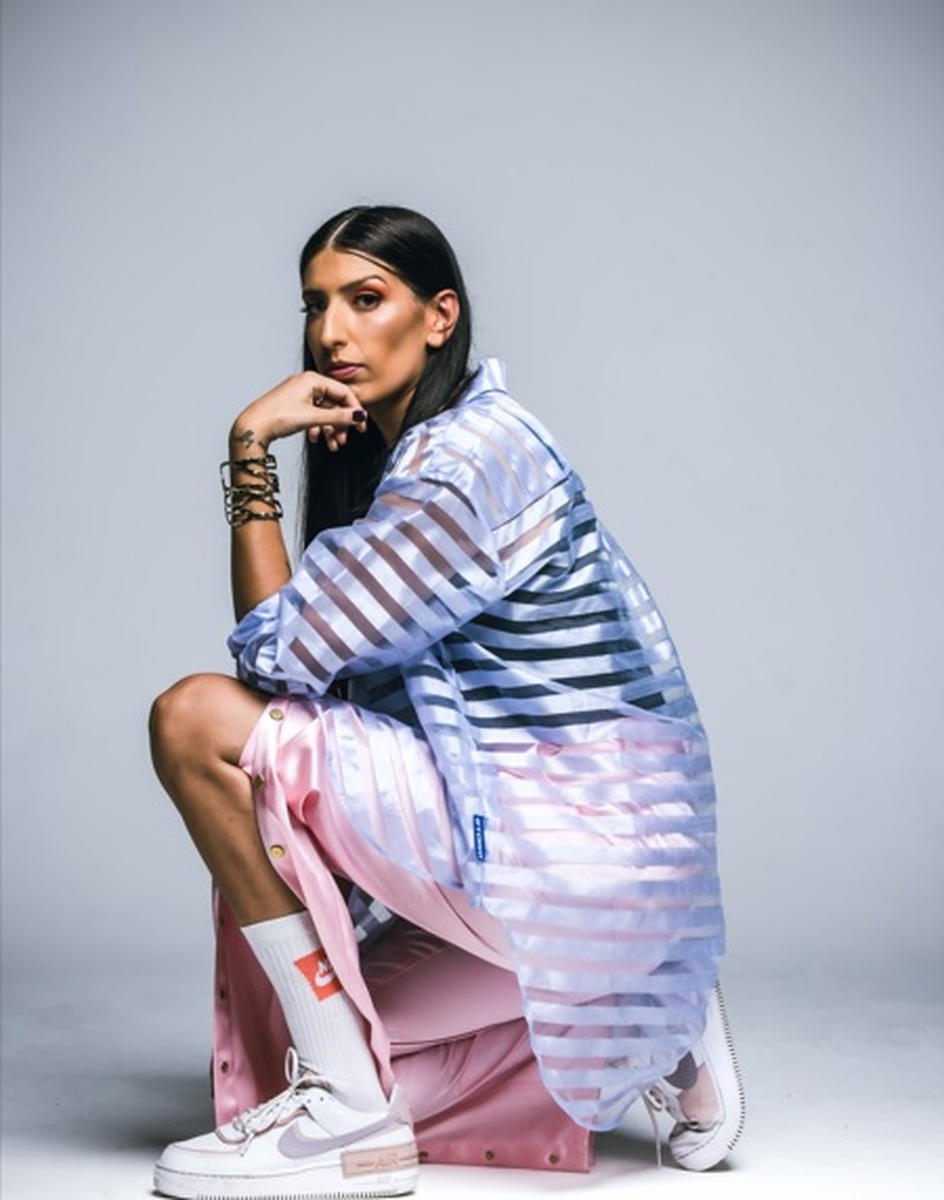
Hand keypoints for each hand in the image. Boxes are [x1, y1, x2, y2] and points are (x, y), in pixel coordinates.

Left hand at [230, 372, 366, 453]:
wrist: (253, 428)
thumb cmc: (276, 417)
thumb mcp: (312, 418)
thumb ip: (338, 417)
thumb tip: (359, 416)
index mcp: (312, 380)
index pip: (343, 392)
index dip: (355, 410)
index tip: (361, 427)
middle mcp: (306, 384)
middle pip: (334, 404)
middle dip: (340, 424)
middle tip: (343, 441)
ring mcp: (299, 395)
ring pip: (324, 412)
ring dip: (330, 429)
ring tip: (332, 445)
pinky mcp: (294, 405)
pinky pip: (313, 415)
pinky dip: (317, 427)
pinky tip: (314, 438)